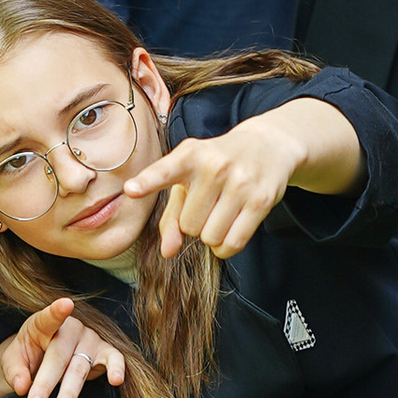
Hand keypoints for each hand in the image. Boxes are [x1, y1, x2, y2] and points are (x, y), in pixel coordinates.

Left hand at [0, 298, 129, 397]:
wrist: (44, 357)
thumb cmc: (29, 355)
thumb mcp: (13, 360)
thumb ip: (14, 371)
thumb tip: (21, 387)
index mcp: (43, 325)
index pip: (49, 317)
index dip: (57, 311)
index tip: (66, 304)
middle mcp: (70, 329)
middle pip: (59, 356)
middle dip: (46, 383)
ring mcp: (89, 339)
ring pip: (80, 367)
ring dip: (70, 392)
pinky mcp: (105, 351)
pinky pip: (114, 359)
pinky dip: (116, 368)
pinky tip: (116, 380)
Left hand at [124, 114, 301, 261]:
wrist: (267, 146)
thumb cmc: (217, 165)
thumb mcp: (188, 180)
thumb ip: (171, 215)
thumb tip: (168, 251)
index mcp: (189, 156)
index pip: (165, 171)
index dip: (147, 182)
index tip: (130, 190)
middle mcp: (214, 166)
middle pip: (189, 226)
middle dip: (196, 222)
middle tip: (209, 202)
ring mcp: (240, 182)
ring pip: (210, 238)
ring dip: (212, 235)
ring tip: (221, 211)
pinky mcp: (261, 200)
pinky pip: (233, 243)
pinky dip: (227, 247)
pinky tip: (230, 227)